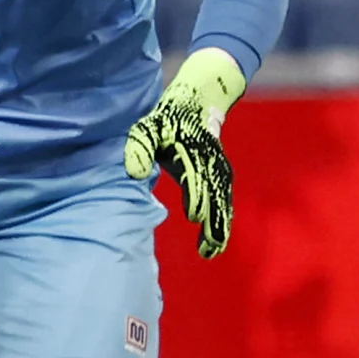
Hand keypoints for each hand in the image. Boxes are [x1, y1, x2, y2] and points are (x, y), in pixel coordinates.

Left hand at [123, 48, 245, 257]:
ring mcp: (219, 170)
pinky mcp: (220, 176)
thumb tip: (135, 173)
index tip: (195, 216)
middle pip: (214, 195)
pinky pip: (223, 201)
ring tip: (212, 251)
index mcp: (191, 153)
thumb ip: (140, 149)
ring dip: (220, 226)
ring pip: (222, 201)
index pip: (196, 178)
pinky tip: (216, 240)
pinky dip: (222, 220)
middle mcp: (210, 163)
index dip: (197, 196)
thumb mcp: (146, 129)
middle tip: (208, 248)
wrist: (194, 106)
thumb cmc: (164, 121)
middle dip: (213, 221)